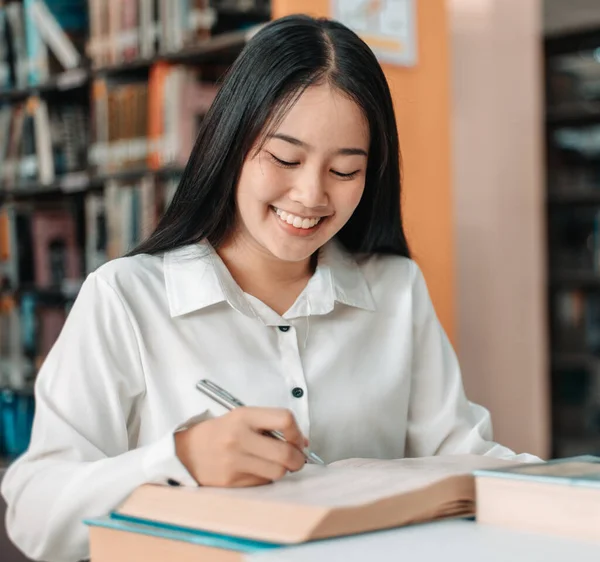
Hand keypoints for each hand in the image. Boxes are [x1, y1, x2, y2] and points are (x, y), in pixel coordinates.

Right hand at [174, 407, 307, 486]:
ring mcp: (235, 461)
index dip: (297, 432)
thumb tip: (302, 443)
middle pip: (285, 453)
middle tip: (297, 458)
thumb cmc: (219, 433)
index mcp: (244, 416)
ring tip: (275, 463)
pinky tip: (257, 470)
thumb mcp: (242, 418)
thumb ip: (271, 425)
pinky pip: (263, 482)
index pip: (285, 419)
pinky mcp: (232, 481)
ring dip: (283, 470)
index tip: (298, 439)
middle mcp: (239, 437)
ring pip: (277, 472)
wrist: (185, 452)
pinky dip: (266, 477)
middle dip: (298, 459)